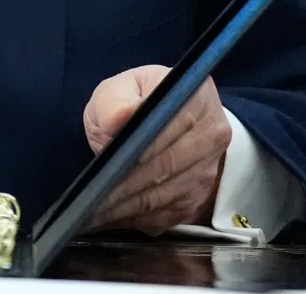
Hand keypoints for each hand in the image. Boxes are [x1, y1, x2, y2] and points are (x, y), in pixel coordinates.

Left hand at [82, 65, 230, 235]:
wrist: (164, 118)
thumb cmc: (136, 100)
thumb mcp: (120, 87)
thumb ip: (116, 100)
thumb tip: (119, 117)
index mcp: (196, 97)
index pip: (166, 129)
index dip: (136, 149)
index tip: (107, 168)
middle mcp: (213, 134)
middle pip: (169, 166)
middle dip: (128, 185)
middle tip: (93, 199)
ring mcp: (210, 168)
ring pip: (168, 195)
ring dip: (131, 207)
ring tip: (97, 212)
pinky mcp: (201, 196)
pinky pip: (170, 215)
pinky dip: (141, 219)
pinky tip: (114, 218)